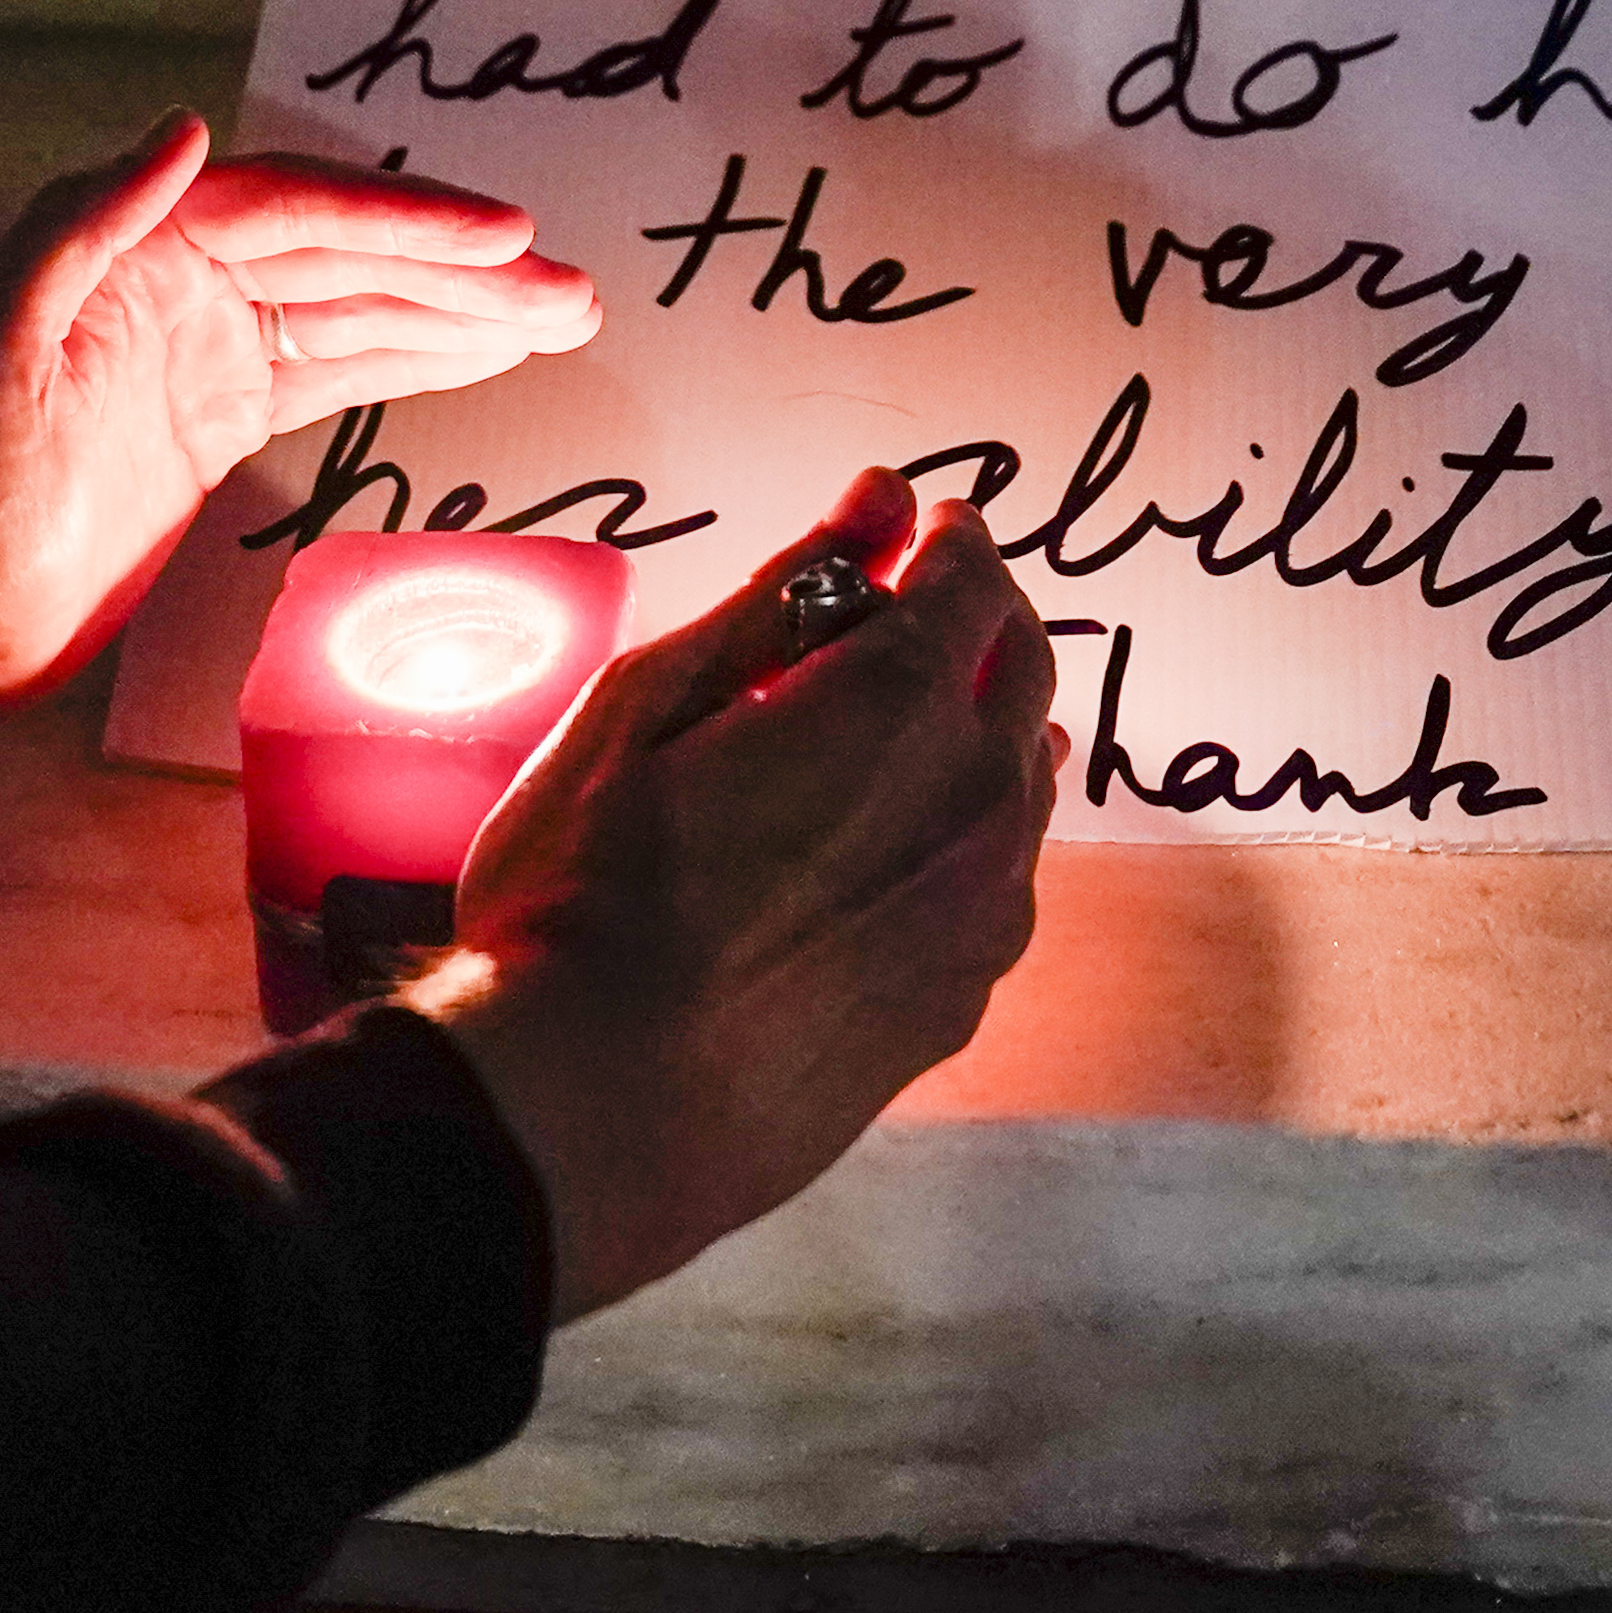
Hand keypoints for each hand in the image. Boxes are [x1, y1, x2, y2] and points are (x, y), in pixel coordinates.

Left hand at [0, 109, 598, 700]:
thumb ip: (76, 229)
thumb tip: (186, 129)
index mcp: (128, 247)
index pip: (294, 210)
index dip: (407, 217)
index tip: (508, 235)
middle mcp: (175, 279)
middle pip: (347, 253)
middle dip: (465, 267)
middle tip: (572, 290)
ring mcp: (205, 347)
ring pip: (359, 308)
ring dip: (463, 310)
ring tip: (567, 318)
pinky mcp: (221, 415)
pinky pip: (340, 366)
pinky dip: (419, 357)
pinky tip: (489, 355)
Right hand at [410, 473, 1062, 1319]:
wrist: (593, 1111)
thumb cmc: (588, 897)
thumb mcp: (649, 703)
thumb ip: (780, 593)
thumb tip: (879, 501)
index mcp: (901, 704)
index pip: (972, 580)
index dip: (948, 539)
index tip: (923, 526)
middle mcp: (975, 800)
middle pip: (1022, 672)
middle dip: (982, 619)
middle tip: (928, 604)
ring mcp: (981, 912)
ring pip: (1023, 784)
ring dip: (985, 729)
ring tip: (921, 721)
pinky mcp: (958, 1000)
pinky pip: (996, 883)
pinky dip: (968, 835)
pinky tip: (903, 850)